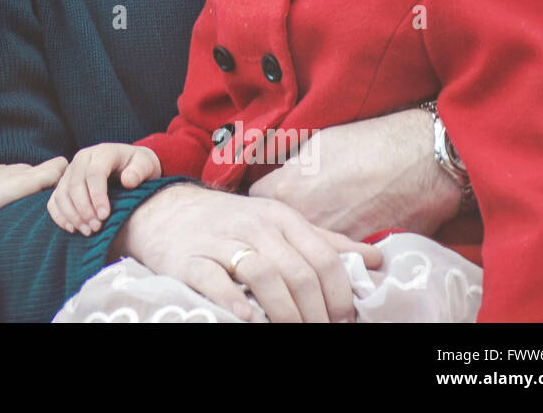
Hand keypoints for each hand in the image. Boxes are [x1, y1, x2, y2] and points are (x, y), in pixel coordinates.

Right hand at [47, 143, 160, 234]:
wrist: (129, 165)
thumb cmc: (138, 166)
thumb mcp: (146, 165)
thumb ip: (139, 171)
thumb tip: (128, 180)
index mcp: (102, 152)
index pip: (94, 173)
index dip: (97, 196)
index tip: (105, 215)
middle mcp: (82, 159)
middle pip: (75, 185)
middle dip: (84, 209)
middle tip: (97, 227)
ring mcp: (70, 171)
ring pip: (62, 193)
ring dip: (72, 215)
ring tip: (88, 230)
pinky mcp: (63, 184)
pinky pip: (54, 201)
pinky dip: (60, 216)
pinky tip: (72, 228)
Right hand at [108, 182, 383, 322]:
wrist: (165, 210)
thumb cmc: (230, 222)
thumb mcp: (278, 222)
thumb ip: (325, 240)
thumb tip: (376, 258)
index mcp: (281, 217)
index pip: (323, 257)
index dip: (340, 294)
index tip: (344, 320)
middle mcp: (254, 226)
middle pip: (297, 272)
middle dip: (315, 312)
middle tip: (320, 332)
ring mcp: (220, 241)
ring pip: (263, 275)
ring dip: (284, 312)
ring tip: (291, 331)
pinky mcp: (189, 259)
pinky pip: (215, 280)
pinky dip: (234, 302)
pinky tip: (248, 319)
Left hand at [248, 108, 461, 237]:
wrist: (425, 158)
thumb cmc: (370, 141)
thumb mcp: (317, 143)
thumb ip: (289, 166)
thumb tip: (273, 172)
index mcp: (287, 191)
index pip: (256, 203)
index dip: (265, 199)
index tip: (274, 196)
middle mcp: (305, 222)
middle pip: (279, 234)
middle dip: (284, 225)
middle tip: (299, 213)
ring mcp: (334, 243)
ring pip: (309, 249)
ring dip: (312, 242)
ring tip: (325, 227)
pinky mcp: (362, 255)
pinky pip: (340, 258)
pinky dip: (340, 251)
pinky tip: (347, 237)